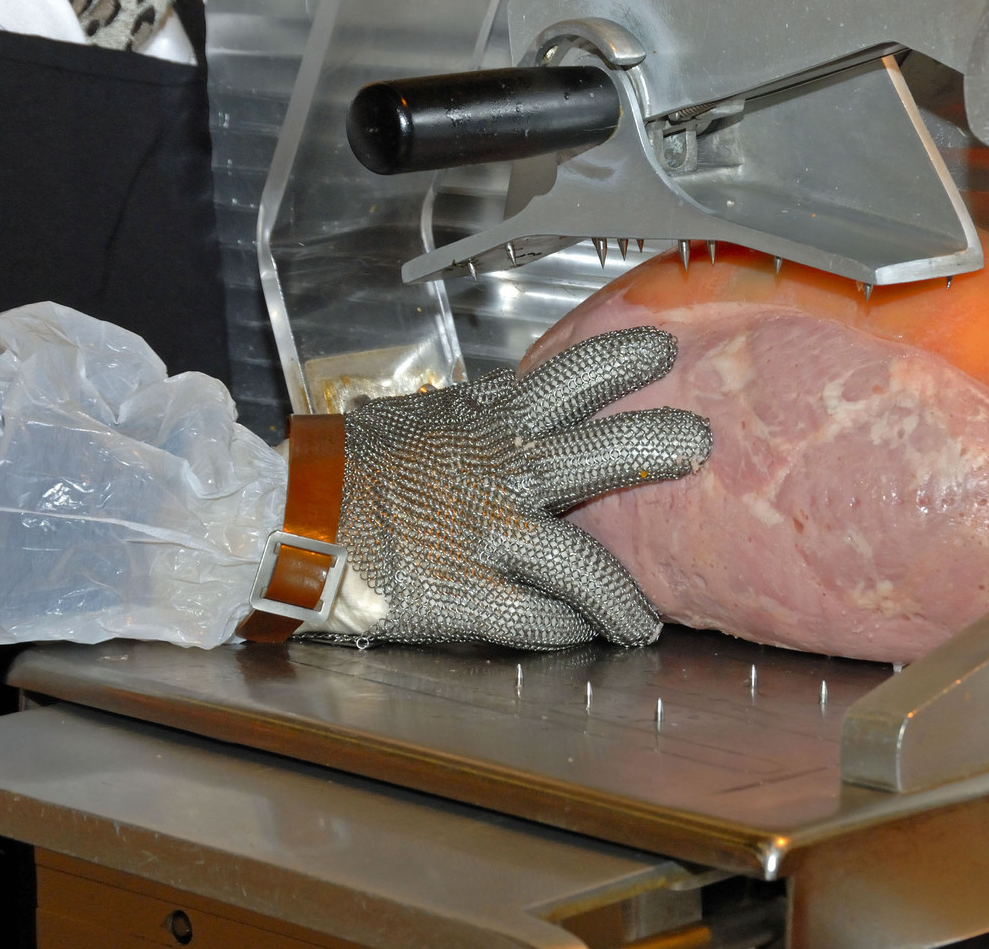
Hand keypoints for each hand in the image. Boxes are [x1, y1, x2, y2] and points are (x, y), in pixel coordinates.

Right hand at [335, 327, 710, 648]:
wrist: (287, 522)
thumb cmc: (356, 467)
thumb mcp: (427, 418)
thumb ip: (487, 411)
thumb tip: (538, 392)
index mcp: (488, 422)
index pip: (569, 378)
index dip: (621, 361)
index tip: (664, 352)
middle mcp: (501, 472)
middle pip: (604, 454)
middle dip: (659, 446)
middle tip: (701, 444)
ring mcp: (489, 536)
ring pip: (586, 564)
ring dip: (625, 596)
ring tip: (648, 621)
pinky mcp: (467, 595)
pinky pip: (540, 621)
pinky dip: (566, 629)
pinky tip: (582, 635)